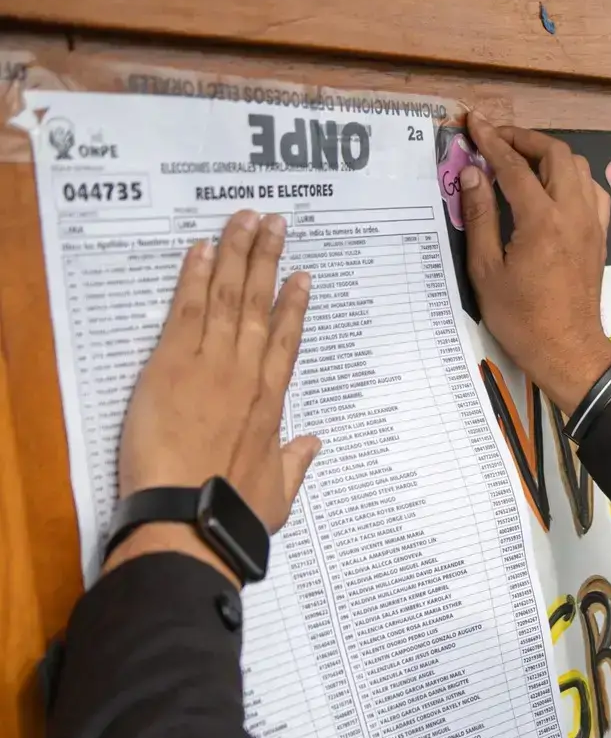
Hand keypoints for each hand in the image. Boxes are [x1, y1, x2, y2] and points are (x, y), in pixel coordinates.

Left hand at [108, 211, 318, 582]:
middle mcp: (246, 374)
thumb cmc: (235, 512)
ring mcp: (209, 365)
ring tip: (244, 220)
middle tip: (274, 222)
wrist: (190, 517)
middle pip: (260, 305)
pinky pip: (187, 311)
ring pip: (228, 297)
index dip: (294, 304)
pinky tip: (201, 250)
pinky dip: (195, 278)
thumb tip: (312, 443)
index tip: (301, 275)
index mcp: (271, 402)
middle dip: (266, 259)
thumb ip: (295, 462)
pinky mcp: (170, 366)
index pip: (287, 340)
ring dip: (235, 254)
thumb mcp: (277, 492)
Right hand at [459, 113, 610, 414]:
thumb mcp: (486, 269)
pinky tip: (550, 186)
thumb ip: (480, 216)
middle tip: (495, 139)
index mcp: (542, 220)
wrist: (568, 350)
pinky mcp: (600, 237)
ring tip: (519, 159)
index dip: (491, 140)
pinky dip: (570, 176)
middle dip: (524, 138)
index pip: (515, 166)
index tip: (473, 123)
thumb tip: (474, 172)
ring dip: (549, 154)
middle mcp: (573, 213)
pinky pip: (591, 191)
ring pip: (578, 168)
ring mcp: (592, 224)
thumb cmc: (522, 318)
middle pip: (556, 154)